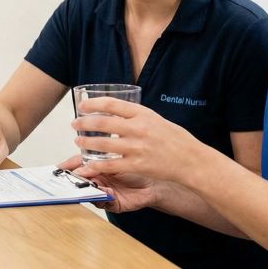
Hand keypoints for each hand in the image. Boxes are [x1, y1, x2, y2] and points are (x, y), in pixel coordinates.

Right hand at [56, 156, 159, 212]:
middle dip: (74, 179)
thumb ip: (101, 157)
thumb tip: (86, 155)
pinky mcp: (111, 204)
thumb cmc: (139, 166)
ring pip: (88, 192)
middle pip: (79, 180)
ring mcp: (103, 192)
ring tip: (91, 183)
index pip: (77, 165)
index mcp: (96, 166)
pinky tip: (106, 192)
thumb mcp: (118, 157)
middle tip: (72, 176)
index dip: (67, 166)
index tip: (58, 168)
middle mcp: (97, 179)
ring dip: (88, 189)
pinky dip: (102, 198)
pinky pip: (102, 203)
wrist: (155, 182)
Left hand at [69, 97, 211, 186]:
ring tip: (78, 141)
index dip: (93, 104)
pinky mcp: (137, 165)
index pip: (112, 104)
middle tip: (75, 124)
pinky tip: (88, 164)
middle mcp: (139, 129)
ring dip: (86, 142)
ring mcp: (137, 148)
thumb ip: (137, 117)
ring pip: (102, 143)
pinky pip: (110, 164)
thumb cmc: (176, 140)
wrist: (192, 161)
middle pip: (103, 122)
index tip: (82, 106)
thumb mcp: (157, 120)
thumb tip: (116, 114)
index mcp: (144, 114)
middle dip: (84, 123)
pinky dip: (96, 164)